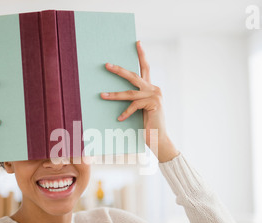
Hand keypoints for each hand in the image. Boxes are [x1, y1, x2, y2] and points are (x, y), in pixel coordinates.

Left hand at [100, 41, 178, 162]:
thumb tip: (115, 94)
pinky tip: (119, 119)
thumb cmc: (147, 126)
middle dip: (119, 70)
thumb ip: (135, 100)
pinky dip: (125, 113)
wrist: (160, 140)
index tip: (137, 42)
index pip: (146, 68)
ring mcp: (155, 96)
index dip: (142, 55)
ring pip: (130, 93)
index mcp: (152, 88)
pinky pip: (134, 105)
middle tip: (106, 65)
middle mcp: (154, 89)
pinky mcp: (154, 104)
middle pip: (134, 76)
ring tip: (102, 95)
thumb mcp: (140, 110)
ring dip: (114, 95)